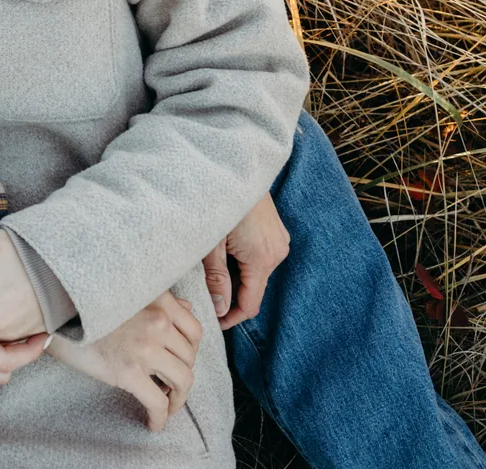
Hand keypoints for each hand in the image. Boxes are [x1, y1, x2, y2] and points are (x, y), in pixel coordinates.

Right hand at [48, 292, 201, 431]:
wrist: (53, 318)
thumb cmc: (87, 307)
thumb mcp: (128, 294)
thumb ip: (159, 299)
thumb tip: (186, 306)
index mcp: (158, 300)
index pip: (195, 331)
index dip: (191, 352)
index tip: (181, 362)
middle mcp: (157, 320)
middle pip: (190, 358)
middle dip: (183, 377)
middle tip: (170, 387)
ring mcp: (144, 346)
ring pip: (182, 381)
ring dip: (178, 399)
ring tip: (167, 406)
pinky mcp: (128, 371)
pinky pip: (158, 402)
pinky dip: (160, 417)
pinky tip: (153, 423)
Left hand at [201, 193, 289, 328]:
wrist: (234, 165)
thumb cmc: (216, 200)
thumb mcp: (210, 243)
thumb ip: (216, 278)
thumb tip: (220, 309)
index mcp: (263, 259)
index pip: (251, 304)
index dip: (232, 317)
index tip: (214, 321)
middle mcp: (278, 252)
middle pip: (255, 288)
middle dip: (232, 296)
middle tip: (205, 294)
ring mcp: (280, 239)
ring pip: (257, 272)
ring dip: (238, 277)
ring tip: (211, 271)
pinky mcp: (276, 230)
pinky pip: (261, 256)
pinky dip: (244, 262)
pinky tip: (224, 253)